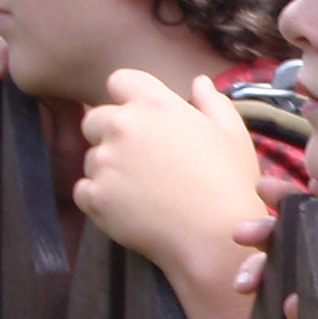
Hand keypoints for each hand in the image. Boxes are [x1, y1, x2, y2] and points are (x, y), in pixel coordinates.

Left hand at [76, 72, 267, 283]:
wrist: (214, 238)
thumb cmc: (229, 184)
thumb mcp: (232, 135)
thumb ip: (212, 102)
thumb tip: (199, 82)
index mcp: (155, 104)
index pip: (119, 80)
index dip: (126, 97)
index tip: (139, 118)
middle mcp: (123, 126)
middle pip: (95, 119)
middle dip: (110, 134)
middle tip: (141, 162)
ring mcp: (105, 162)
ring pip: (91, 157)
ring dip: (107, 169)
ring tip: (143, 191)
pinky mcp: (95, 196)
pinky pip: (84, 190)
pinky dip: (100, 199)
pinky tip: (131, 209)